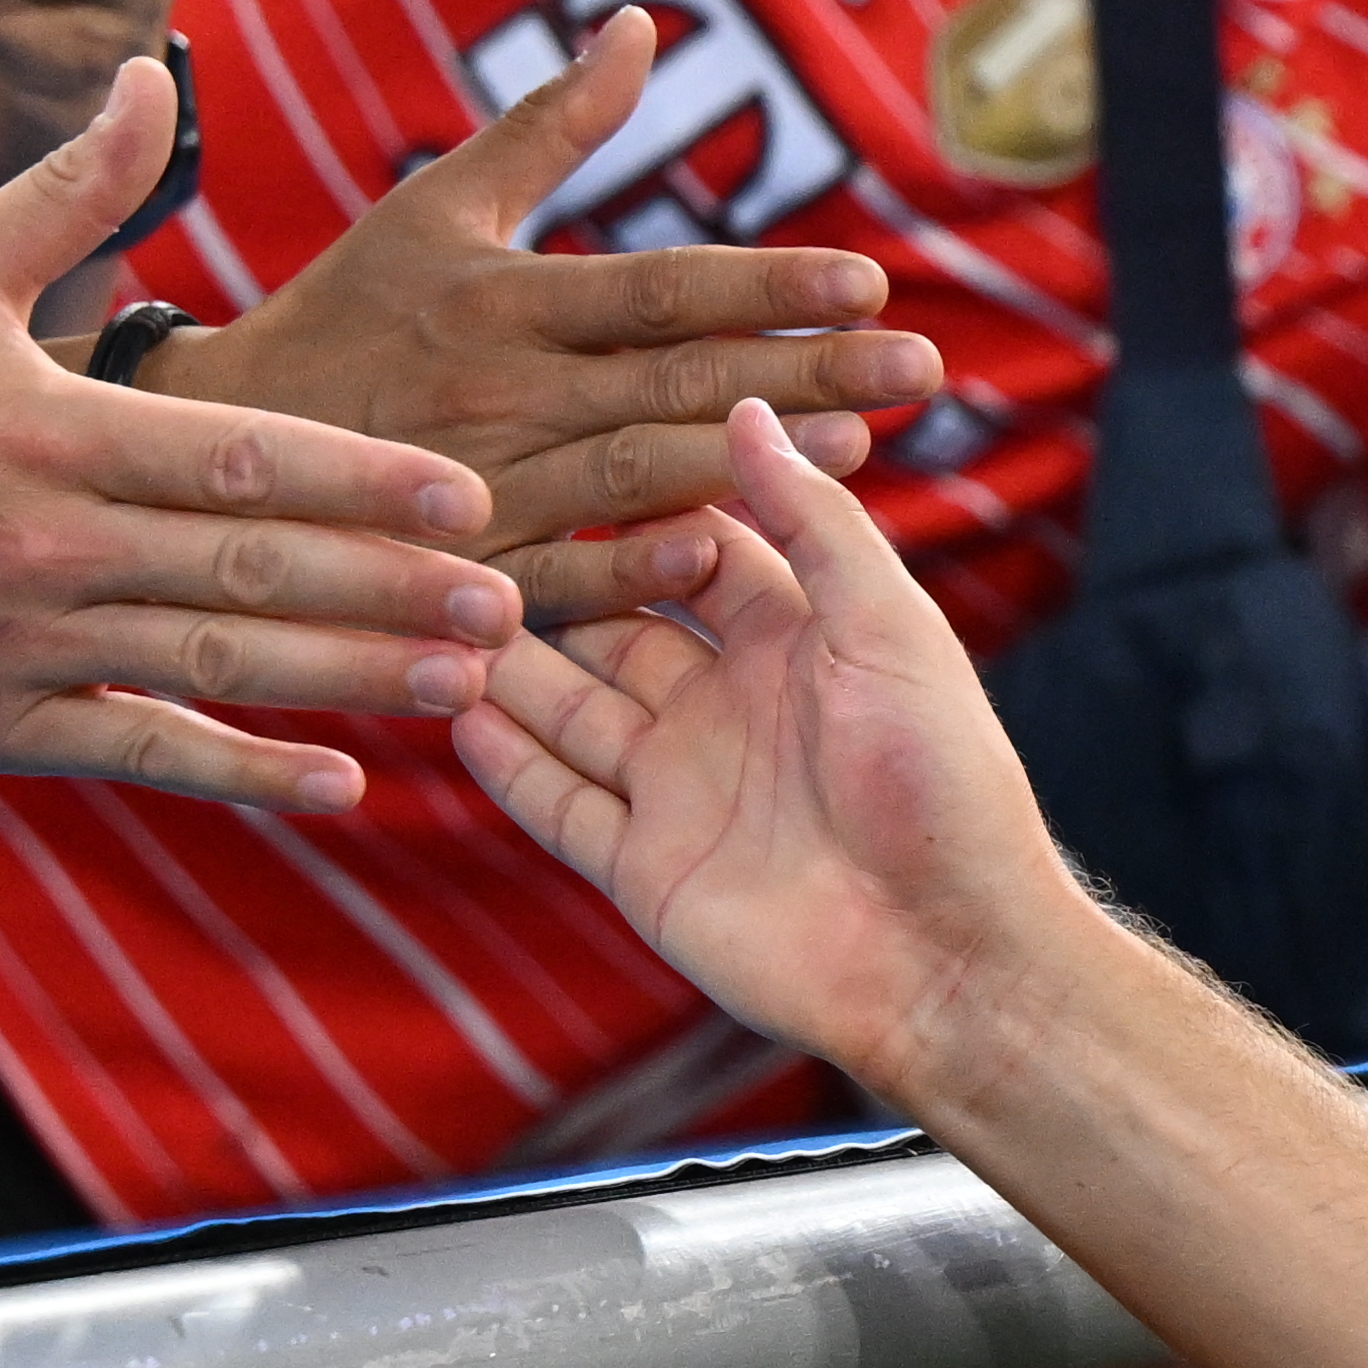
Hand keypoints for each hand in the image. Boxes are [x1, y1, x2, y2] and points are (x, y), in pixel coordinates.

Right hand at [0, 66, 532, 805]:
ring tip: (470, 683)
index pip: (234, 458)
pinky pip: (139, 751)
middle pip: (245, 569)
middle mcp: (40, 543)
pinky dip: (241, 772)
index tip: (468, 500)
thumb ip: (70, 190)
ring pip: (213, 665)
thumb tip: (156, 70)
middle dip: (387, 592)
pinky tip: (344, 785)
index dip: (358, 482)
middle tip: (512, 606)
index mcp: (44, 430)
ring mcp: (17, 644)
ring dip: (348, 679)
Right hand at [167, 15, 949, 591]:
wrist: (217, 437)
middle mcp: (499, 388)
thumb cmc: (347, 309)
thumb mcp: (436, 206)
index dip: (761, 284)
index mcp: (499, 296)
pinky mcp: (463, 566)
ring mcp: (483, 483)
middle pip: (673, 381)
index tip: (871, 279)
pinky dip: (632, 568)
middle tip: (924, 368)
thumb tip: (640, 26)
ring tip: (866, 451)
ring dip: (747, 465)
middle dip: (804, 375)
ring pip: (632, 476)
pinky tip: (724, 551)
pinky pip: (558, 576)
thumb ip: (551, 127)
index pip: (653, 287)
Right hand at [458, 405, 1090, 1084]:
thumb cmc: (945, 787)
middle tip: (454, 530)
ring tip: (421, 607)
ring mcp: (683, 789)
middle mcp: (731, 709)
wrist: (946, 957)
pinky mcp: (645, 867)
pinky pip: (557, 803)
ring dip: (504, 667)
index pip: (696, 556)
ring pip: (569, 711)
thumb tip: (750, 410)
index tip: (552, 446)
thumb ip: (816, 523)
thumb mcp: (891, 631)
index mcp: (798, 644)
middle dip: (545, 587)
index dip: (633, 511)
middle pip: (614, 631)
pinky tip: (446, 711)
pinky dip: (504, 762)